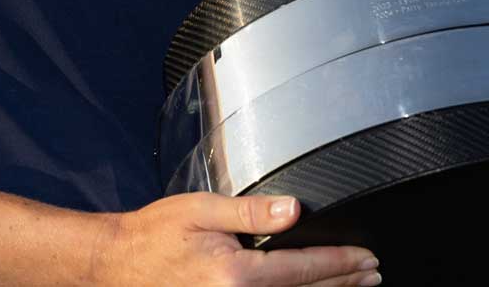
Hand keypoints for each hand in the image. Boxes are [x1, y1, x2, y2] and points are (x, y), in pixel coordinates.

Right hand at [91, 192, 380, 286]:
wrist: (115, 265)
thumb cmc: (154, 235)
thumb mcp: (202, 210)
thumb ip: (252, 212)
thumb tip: (295, 211)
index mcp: (237, 275)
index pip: (304, 270)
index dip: (341, 264)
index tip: (367, 259)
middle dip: (344, 284)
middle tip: (373, 275)